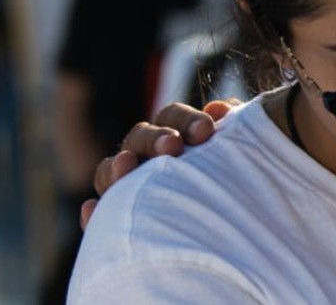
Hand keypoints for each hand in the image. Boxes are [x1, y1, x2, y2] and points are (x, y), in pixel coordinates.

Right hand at [79, 99, 237, 228]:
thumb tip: (220, 108)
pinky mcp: (118, 218)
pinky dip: (94, 212)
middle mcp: (149, 156)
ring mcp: (130, 185)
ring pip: (112, 169)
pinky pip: (100, 215)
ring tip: (127, 167)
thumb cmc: (241, 180)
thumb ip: (234, 127)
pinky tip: (92, 210)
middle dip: (155, 139)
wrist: (236, 227)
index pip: (173, 118)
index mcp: (178, 134)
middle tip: (174, 147)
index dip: (186, 120)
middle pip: (140, 137)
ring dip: (117, 166)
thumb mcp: (243, 152)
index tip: (207, 130)